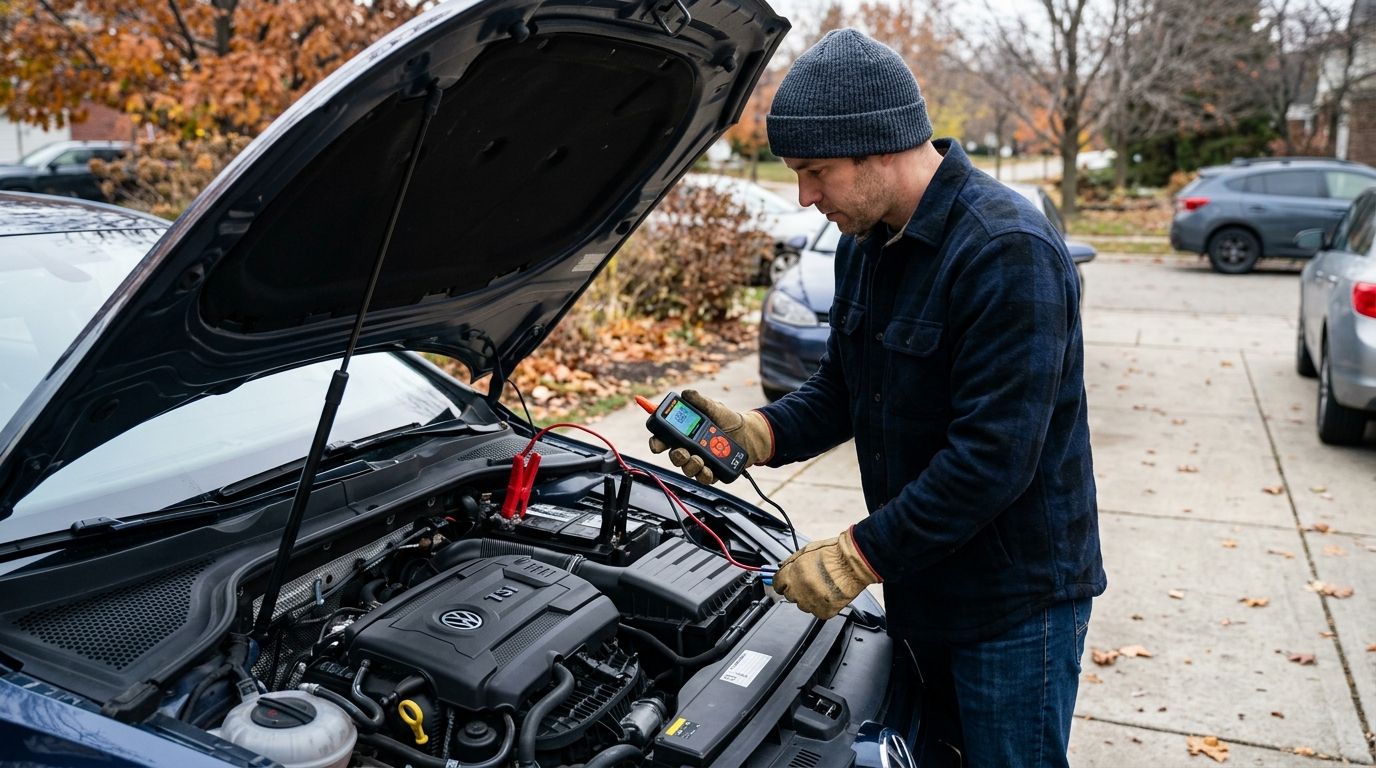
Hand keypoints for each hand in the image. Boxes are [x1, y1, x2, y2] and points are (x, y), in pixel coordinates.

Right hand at [647, 389, 772, 483]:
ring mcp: (700, 461)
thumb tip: (686, 393)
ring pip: (687, 469)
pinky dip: (704, 475)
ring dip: (690, 465)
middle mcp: (689, 449)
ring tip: (700, 459)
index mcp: (684, 433)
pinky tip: (708, 469)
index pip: (664, 439)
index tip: (657, 445)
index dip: (657, 443)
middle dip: (676, 456)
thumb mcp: (714, 408)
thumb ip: (700, 401)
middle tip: (683, 451)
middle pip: (674, 456)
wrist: (750, 435)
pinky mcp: (711, 472)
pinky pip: (703, 478)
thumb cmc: (728, 420)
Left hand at [772, 527, 878, 619]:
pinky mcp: (825, 611)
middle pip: (789, 595)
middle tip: (809, 581)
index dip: (782, 582)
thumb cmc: (835, 553)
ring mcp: (812, 602)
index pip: (777, 584)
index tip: (785, 583)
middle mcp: (801, 589)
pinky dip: (821, 605)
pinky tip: (828, 594)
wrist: (855, 563)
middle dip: (796, 589)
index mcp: (794, 573)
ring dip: (808, 598)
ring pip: (802, 605)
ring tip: (821, 587)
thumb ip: (791, 563)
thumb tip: (782, 570)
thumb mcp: (807, 551)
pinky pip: (816, 612)